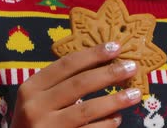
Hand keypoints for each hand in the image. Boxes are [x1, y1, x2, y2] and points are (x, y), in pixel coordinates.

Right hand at [11, 42, 139, 127]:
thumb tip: (103, 63)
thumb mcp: (40, 97)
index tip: (116, 47)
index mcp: (31, 87)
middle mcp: (36, 106)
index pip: (66, 65)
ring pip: (87, 109)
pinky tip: (117, 118)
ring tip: (135, 94)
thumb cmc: (34, 119)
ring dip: (115, 100)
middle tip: (132, 67)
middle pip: (80, 84)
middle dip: (109, 74)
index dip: (93, 54)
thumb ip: (62, 82)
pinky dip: (106, 124)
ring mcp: (47, 127)